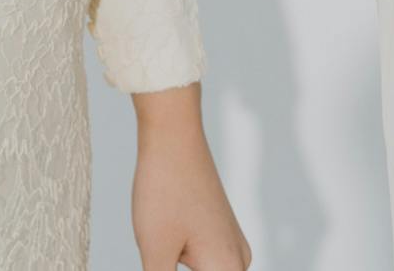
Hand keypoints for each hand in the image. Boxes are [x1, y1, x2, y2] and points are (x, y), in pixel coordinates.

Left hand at [132, 87, 249, 270]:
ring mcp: (232, 244)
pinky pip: (212, 266)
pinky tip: (168, 262)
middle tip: (162, 260)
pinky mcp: (220, 232)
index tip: (166, 267)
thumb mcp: (155, 252)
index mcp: (226, 269)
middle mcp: (238, 259)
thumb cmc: (163, 191)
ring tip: (161, 257)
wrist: (174, 137)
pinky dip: (192, 270)